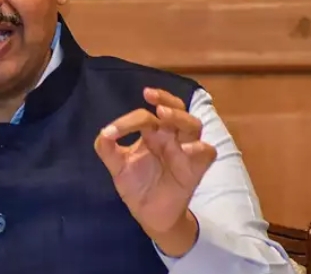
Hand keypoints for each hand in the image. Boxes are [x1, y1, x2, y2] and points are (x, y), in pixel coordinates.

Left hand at [93, 88, 216, 254]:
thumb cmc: (136, 185)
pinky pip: (207, 152)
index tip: (112, 132)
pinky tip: (186, 149)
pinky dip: (200, 148)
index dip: (130, 120)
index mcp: (152, 133)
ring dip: (180, 117)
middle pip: (177, 109)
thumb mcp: (118, 166)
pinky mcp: (196, 168)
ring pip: (194, 125)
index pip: (147, 116)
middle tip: (151, 96)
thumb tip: (103, 133)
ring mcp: (185, 151)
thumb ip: (107, 148)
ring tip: (164, 115)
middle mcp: (171, 137)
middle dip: (166, 99)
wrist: (148, 214)